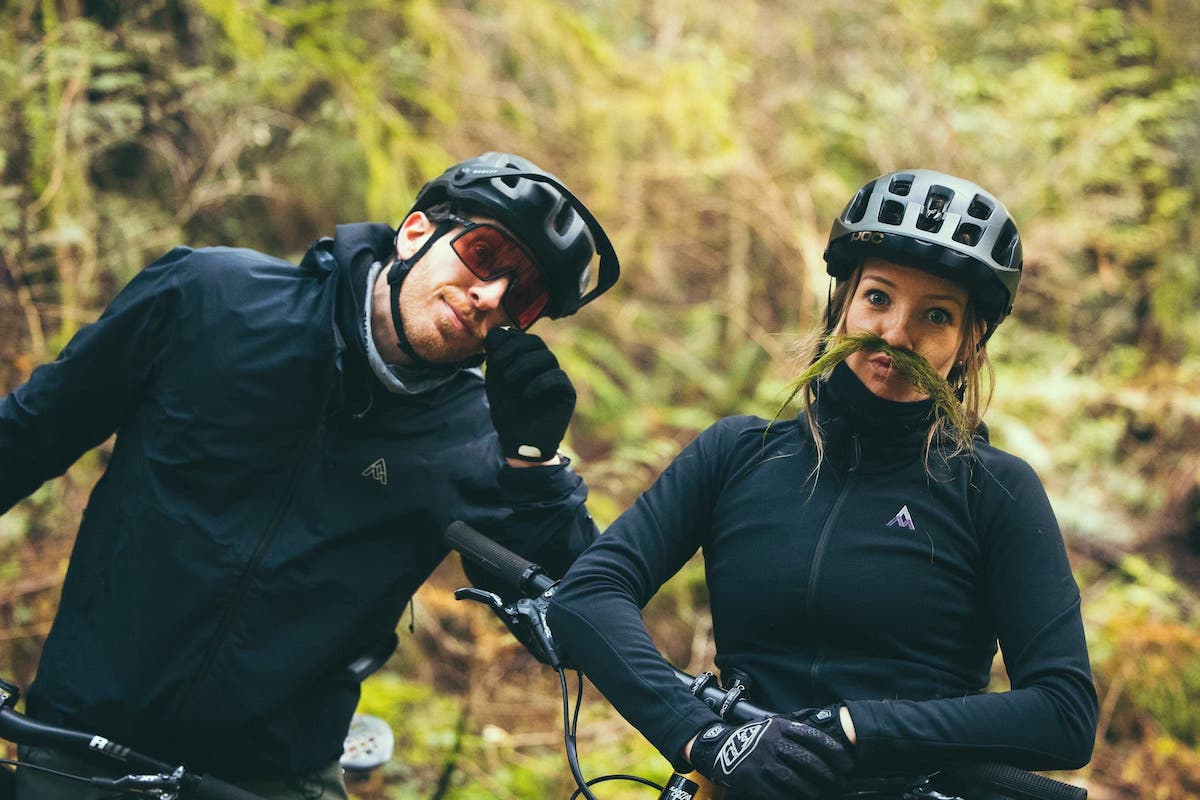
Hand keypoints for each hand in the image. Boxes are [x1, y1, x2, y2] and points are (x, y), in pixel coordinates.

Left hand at [485, 328, 575, 461]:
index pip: (522, 337)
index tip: (491, 353)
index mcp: (527, 359)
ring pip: (547, 357)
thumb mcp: (495, 382)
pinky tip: (525, 395)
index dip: (507, 340)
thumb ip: (496, 358)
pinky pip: (558, 378)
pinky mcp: (566, 394)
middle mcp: (544, 366)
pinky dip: (539, 383)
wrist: (519, 442)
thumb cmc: (507, 412)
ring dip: (524, 364)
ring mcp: (557, 378)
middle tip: (499, 366)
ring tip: (509, 380)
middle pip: (535, 342)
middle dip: (513, 350)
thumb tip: (495, 332)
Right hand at [687, 711, 853, 799]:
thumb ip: (795, 721)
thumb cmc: (752, 736)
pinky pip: (782, 792)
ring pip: (797, 779)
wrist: (721, 749)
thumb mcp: (772, 721)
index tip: (847, 763)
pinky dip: (796, 798)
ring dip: (815, 789)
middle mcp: (774, 742)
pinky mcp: (756, 779)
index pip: (814, 737)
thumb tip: (820, 717)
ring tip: (825, 793)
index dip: (834, 751)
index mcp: (780, 726)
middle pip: (809, 760)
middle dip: (829, 774)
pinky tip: (806, 798)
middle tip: (840, 782)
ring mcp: (764, 761)